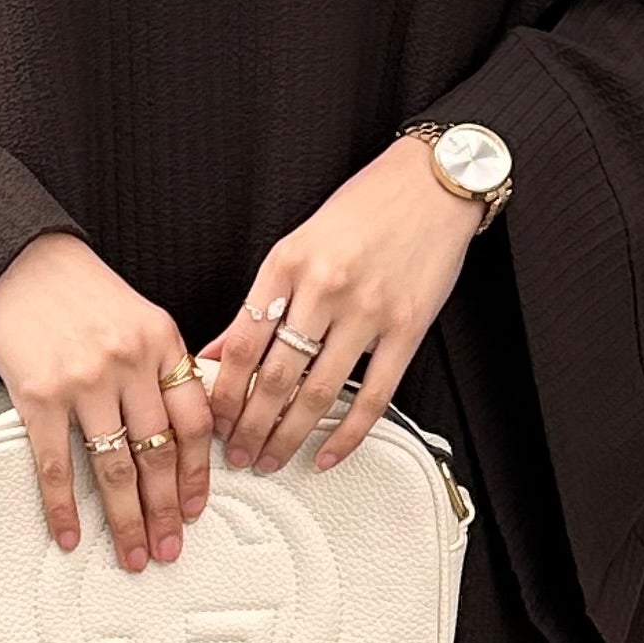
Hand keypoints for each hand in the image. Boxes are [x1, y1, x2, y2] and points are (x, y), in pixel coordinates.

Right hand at [0, 232, 214, 570]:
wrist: (18, 258)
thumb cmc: (77, 288)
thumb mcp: (140, 316)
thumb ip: (163, 368)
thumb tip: (181, 429)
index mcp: (162, 343)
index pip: (196, 422)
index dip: (199, 473)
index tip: (196, 507)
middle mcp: (128, 363)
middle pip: (159, 455)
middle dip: (166, 511)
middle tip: (169, 546)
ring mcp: (84, 381)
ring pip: (115, 467)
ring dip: (126, 519)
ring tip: (133, 551)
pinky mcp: (38, 395)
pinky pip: (56, 464)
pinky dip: (64, 506)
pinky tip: (70, 532)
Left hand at [207, 140, 482, 475]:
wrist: (430, 184)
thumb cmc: (365, 208)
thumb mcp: (297, 243)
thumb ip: (261, 300)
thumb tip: (219, 350)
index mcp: (287, 263)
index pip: (241, 343)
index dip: (222, 393)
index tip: (213, 421)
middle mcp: (324, 287)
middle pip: (274, 377)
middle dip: (249, 427)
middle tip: (236, 454)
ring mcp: (367, 310)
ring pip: (317, 392)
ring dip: (288, 436)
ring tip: (271, 458)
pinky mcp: (407, 328)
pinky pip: (373, 395)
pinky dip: (347, 433)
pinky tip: (328, 453)